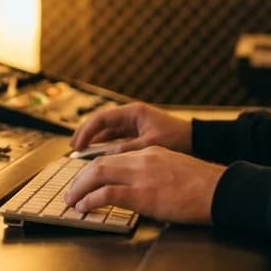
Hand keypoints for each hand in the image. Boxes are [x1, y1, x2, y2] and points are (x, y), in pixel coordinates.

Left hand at [62, 146, 224, 224]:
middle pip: (100, 163)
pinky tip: (84, 207)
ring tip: (71, 201)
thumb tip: (142, 191)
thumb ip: (155, 175)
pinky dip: (90, 200)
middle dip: (80, 178)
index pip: (114, 157)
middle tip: (71, 192)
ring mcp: (141, 175)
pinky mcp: (142, 194)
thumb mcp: (176, 171)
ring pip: (97, 174)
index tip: (84, 180)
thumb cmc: (204, 187)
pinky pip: (106, 193)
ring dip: (79, 188)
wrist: (220, 190)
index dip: (94, 169)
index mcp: (151, 152)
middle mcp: (142, 159)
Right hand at [69, 102, 191, 155]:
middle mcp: (132, 115)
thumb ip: (126, 150)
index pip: (102, 118)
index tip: (77, 145)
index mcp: (134, 112)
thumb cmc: (178, 139)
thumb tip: (103, 157)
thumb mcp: (150, 145)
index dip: (86, 131)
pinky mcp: (138, 133)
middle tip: (73, 148)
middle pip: (101, 122)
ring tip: (81, 152)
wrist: (197, 140)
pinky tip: (98, 155)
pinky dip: (106, 145)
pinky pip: (116, 137)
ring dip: (94, 140)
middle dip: (86, 134)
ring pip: (108, 130)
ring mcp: (135, 124)